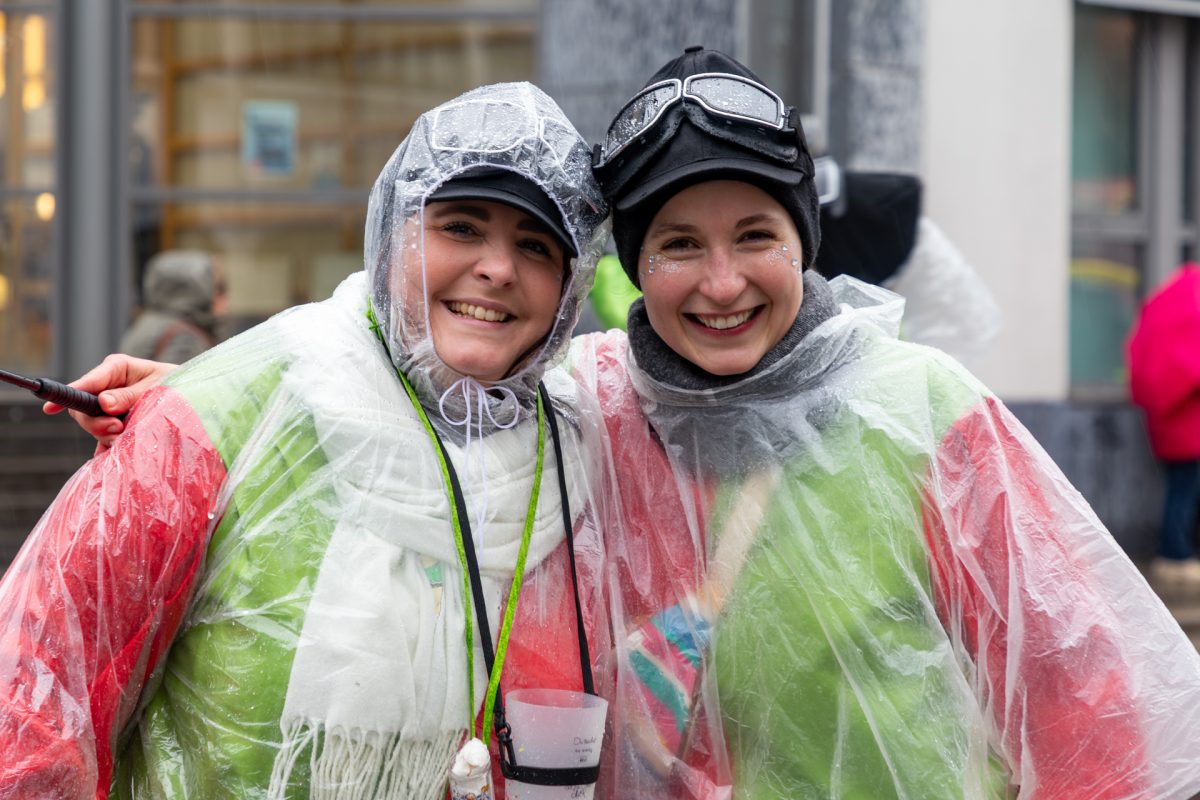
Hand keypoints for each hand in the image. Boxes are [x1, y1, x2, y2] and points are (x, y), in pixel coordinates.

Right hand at [42, 354, 177, 452]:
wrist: (193, 396)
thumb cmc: (178, 384)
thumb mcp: (158, 386)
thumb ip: (131, 395)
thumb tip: (104, 403)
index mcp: (117, 369)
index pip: (86, 383)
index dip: (68, 395)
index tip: (50, 408)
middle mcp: (108, 386)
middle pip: (83, 409)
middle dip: (96, 422)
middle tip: (119, 428)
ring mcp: (110, 407)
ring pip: (93, 425)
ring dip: (106, 435)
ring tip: (126, 436)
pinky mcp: (116, 423)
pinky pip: (102, 439)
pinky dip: (107, 447)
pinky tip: (113, 453)